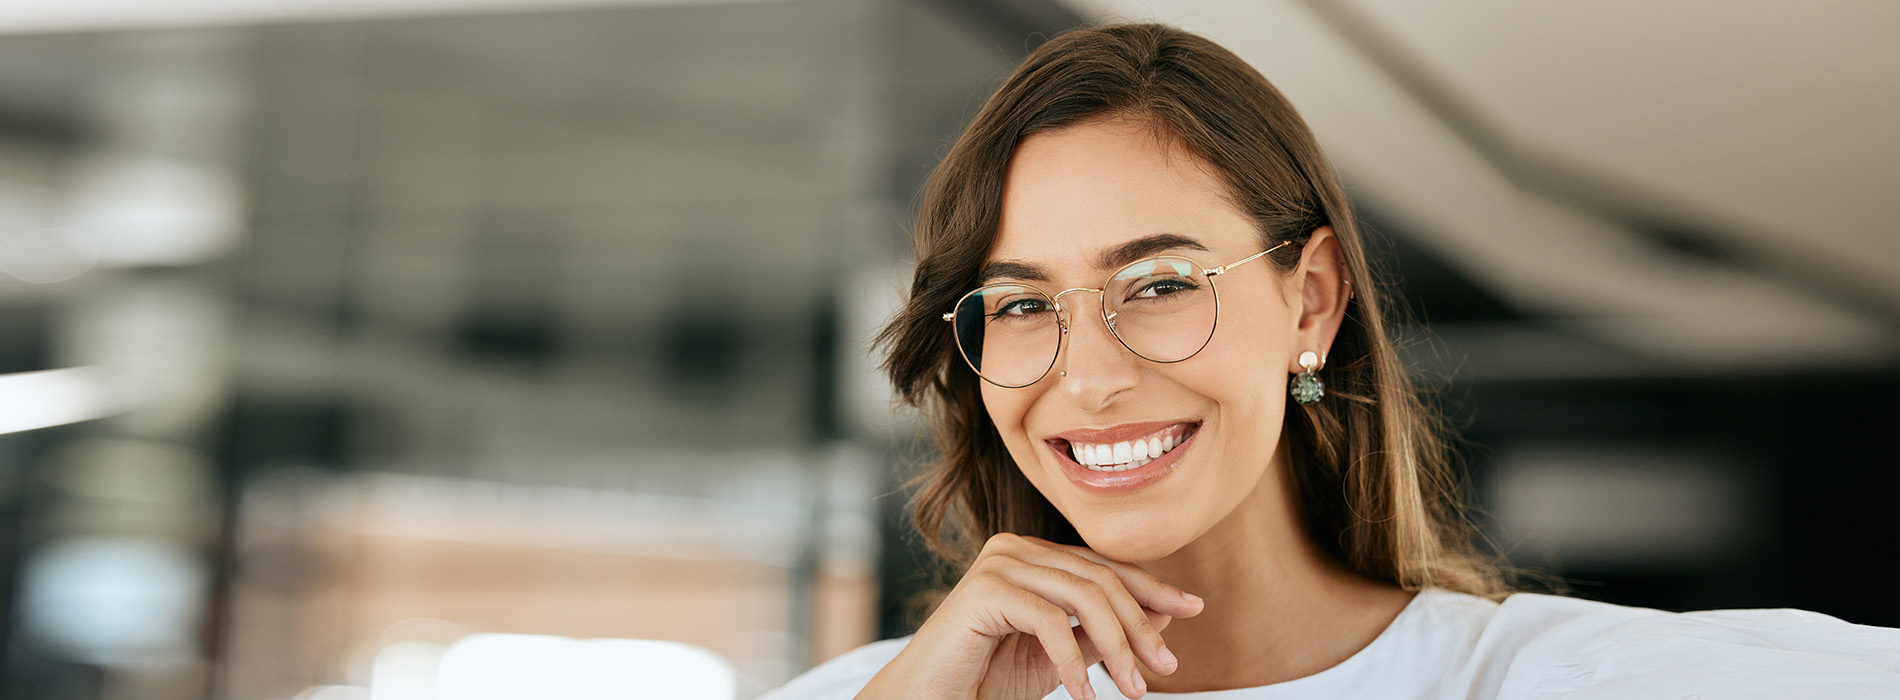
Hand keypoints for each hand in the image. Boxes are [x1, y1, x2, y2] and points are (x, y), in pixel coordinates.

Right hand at [857, 533, 1204, 699]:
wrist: (928, 699)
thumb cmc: (986, 679)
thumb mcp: (1060, 654)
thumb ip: (1101, 630)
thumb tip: (1164, 612)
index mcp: (1033, 555)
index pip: (1105, 565)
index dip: (1152, 587)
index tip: (1194, 609)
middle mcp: (1016, 548)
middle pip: (1101, 579)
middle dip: (1141, 625)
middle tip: (1166, 667)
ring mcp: (999, 563)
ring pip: (1084, 596)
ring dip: (1118, 647)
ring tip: (1134, 689)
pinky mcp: (985, 589)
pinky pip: (1051, 622)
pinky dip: (1075, 663)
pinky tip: (1086, 695)